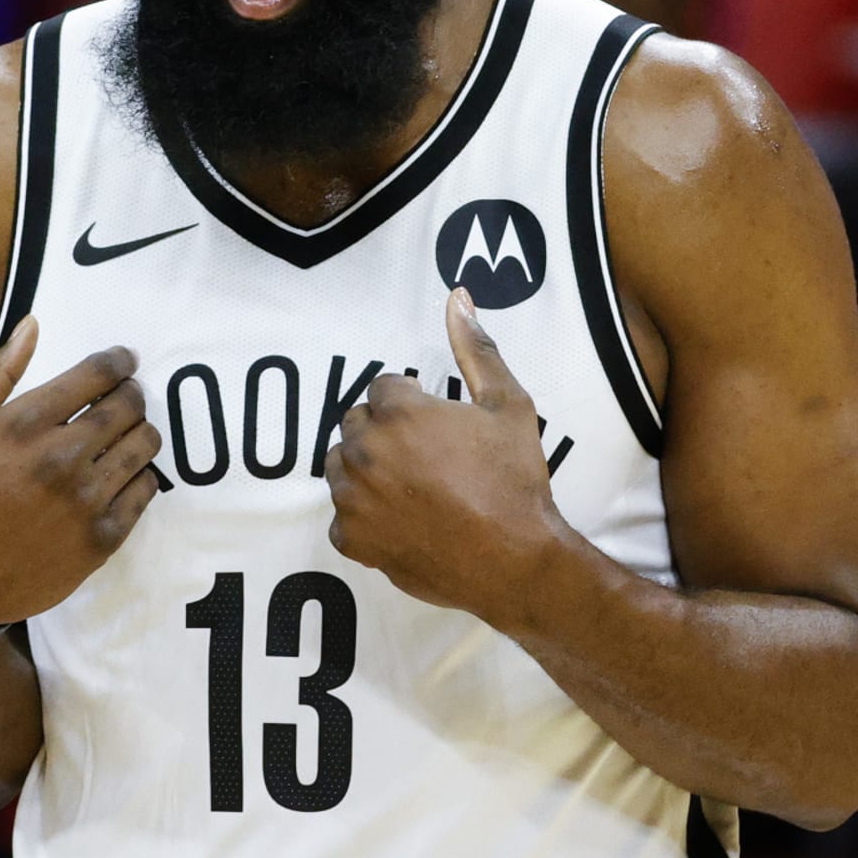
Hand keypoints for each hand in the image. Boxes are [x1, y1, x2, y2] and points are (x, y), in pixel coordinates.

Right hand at [0, 318, 162, 625]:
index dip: (119, 361)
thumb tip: (33, 323)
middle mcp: (63, 457)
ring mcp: (87, 500)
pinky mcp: (103, 537)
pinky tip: (121, 474)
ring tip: (126, 433)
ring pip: (145, 444)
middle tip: (126, 395)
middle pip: (130, 405)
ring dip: (141, 430)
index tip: (123, 360)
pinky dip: (140, 475)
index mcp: (26, 424)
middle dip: (132, 392)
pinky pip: (146, 489)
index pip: (99, 373)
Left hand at [324, 290, 564, 619]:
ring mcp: (353, 499)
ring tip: (411, 485)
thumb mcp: (508, 405)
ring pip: (341, 467)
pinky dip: (364, 517)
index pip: (382, 389)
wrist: (516, 560)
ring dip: (367, 469)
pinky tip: (401, 520)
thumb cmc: (515, 480)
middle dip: (384, 432)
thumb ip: (476, 349)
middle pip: (356, 424)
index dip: (412, 404)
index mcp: (399, 414)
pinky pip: (342, 516)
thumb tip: (457, 297)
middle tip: (425, 455)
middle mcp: (366, 452)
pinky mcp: (352, 539)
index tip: (437, 426)